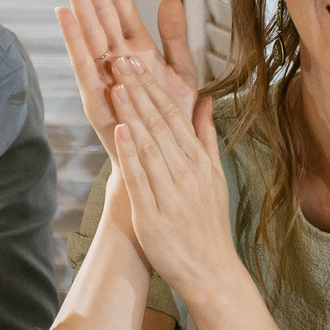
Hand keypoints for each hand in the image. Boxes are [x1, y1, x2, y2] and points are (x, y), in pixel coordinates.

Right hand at [56, 0, 195, 162]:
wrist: (159, 169)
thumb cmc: (168, 123)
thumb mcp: (180, 74)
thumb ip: (174, 37)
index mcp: (135, 51)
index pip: (119, 4)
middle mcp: (114, 60)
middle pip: (100, 10)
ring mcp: (103, 79)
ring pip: (89, 31)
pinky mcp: (97, 101)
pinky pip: (84, 66)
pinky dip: (74, 40)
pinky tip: (64, 14)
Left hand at [107, 56, 237, 298]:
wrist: (210, 271)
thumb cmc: (208, 224)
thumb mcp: (214, 176)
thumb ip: (206, 136)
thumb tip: (205, 100)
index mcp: (199, 161)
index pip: (174, 114)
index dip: (152, 86)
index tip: (135, 60)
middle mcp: (187, 172)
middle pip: (160, 122)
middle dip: (138, 88)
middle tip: (119, 58)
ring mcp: (171, 193)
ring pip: (149, 145)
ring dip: (132, 112)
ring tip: (115, 83)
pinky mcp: (154, 215)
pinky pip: (140, 179)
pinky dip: (130, 153)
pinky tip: (120, 130)